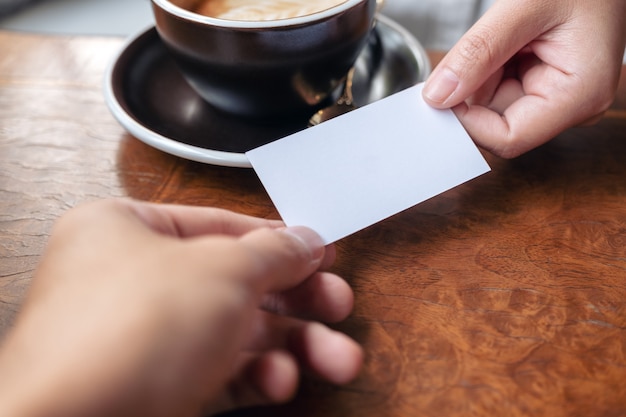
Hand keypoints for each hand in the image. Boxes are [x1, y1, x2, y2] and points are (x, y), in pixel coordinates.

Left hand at [0, 199, 362, 416]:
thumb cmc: (130, 332)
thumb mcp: (223, 271)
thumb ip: (274, 252)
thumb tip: (306, 241)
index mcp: (126, 231)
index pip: (220, 225)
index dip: (278, 239)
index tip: (321, 254)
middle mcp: (132, 282)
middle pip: (235, 283)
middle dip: (296, 301)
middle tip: (337, 305)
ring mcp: (142, 340)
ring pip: (234, 335)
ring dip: (291, 347)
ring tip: (337, 359)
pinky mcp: (154, 389)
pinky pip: (217, 373)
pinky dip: (256, 376)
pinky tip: (281, 381)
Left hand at [423, 0, 625, 157]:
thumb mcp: (524, 7)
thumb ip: (478, 53)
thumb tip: (438, 96)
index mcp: (579, 95)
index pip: (509, 138)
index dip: (468, 123)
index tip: (441, 95)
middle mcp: (572, 105)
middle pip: (497, 123)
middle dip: (474, 90)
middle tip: (475, 48)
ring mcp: (559, 97)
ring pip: (494, 105)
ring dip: (482, 74)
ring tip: (502, 35)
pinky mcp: (547, 86)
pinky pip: (502, 89)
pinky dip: (490, 67)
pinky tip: (505, 41)